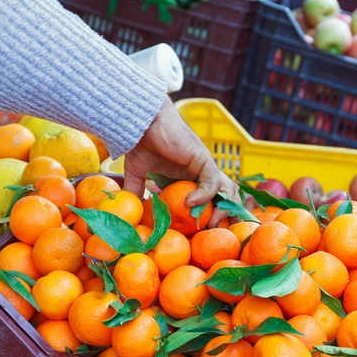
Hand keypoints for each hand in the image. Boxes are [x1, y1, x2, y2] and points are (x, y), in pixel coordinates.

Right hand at [124, 96, 238, 223]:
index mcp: (191, 178)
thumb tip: (129, 211)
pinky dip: (205, 195)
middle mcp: (202, 173)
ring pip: (227, 189)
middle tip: (213, 233)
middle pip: (227, 196)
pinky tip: (190, 204)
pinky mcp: (202, 159)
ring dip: (222, 209)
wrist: (140, 122)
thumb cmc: (141, 142)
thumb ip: (136, 192)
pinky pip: (212, 180)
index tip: (204, 235)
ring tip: (206, 223)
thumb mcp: (137, 174)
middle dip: (227, 216)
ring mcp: (204, 166)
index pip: (213, 200)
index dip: (214, 216)